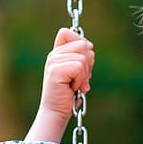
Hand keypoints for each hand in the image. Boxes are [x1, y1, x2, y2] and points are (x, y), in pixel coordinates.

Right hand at [26, 28, 94, 142]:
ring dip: (84, 75)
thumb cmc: (68, 94)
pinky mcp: (55, 70)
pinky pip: (79, 66)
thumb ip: (82, 57)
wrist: (57, 112)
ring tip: (75, 85)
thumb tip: (89, 46)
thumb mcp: (78, 72)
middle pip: (82, 44)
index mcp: (57, 52)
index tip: (81, 64)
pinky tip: (73, 88)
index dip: (81, 44)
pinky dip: (81, 80)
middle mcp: (53, 55)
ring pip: (83, 57)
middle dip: (88, 64)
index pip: (67, 32)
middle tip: (79, 79)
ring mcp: (53, 61)